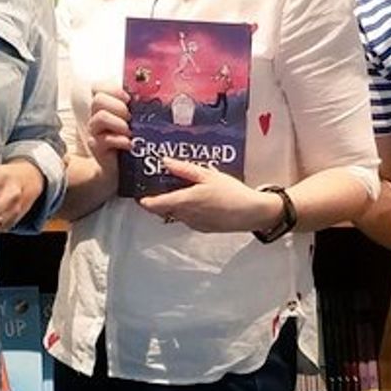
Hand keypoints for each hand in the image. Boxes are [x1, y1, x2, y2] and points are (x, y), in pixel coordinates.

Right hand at [85, 86, 131, 167]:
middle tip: (130, 117)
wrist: (123, 165)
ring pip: (100, 117)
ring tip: (130, 132)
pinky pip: (105, 139)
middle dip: (118, 106)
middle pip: (98, 100)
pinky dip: (120, 140)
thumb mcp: (136, 119)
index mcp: (105, 105)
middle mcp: (96, 115)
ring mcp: (95, 131)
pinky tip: (130, 144)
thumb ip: (139, 106)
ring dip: (119, 123)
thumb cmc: (131, 138)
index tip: (127, 98)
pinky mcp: (96, 146)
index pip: (97, 87)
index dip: (112, 89)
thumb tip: (154, 95)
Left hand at [144, 160, 279, 234]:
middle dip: (158, 201)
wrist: (251, 213)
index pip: (156, 204)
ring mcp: (193, 224)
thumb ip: (185, 169)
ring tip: (179, 190)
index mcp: (184, 201)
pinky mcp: (202, 228)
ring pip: (175, 215)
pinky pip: (187, 219)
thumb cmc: (231, 191)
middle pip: (163, 211)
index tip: (139, 194)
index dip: (145, 201)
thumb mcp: (208, 175)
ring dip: (173, 206)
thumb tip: (164, 162)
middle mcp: (185, 215)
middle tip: (158, 187)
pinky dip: (185, 211)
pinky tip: (196, 201)